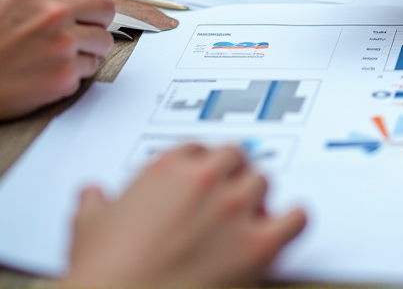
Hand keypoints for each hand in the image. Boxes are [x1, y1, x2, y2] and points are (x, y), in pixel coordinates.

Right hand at [0, 0, 113, 119]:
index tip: (70, 5)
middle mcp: (52, 11)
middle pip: (104, 7)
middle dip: (94, 19)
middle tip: (76, 30)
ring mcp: (61, 43)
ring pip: (102, 40)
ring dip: (87, 48)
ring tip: (58, 54)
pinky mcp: (64, 74)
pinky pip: (90, 68)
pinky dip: (74, 73)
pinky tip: (47, 72)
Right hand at [63, 145, 306, 287]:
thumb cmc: (103, 274)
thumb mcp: (87, 227)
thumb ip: (94, 203)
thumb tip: (91, 195)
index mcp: (167, 169)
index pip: (197, 148)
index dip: (200, 165)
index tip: (199, 178)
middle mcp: (205, 179)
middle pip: (236, 156)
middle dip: (232, 174)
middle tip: (227, 194)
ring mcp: (234, 208)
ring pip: (264, 180)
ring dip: (257, 197)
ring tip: (249, 215)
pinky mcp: (257, 244)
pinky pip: (296, 218)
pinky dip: (293, 221)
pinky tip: (284, 228)